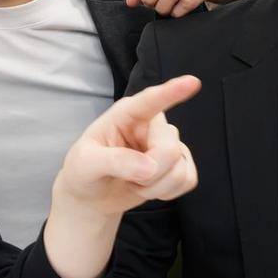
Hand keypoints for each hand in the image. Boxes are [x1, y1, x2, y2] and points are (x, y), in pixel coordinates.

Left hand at [41, 75, 201, 277]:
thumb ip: (115, 162)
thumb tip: (150, 167)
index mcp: (127, 113)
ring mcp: (168, 143)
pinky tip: (150, 188)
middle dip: (149, 175)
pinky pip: (188, 179)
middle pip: (169, 149)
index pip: (151, 101)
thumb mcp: (86, 163)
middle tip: (127, 178)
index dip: (172, 91)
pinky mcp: (180, 164)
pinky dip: (167, 192)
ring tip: (134, 181)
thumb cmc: (84, 171)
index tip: (193, 82)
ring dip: (154, 186)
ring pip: (180, 168)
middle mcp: (152, 124)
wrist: (92, 196)